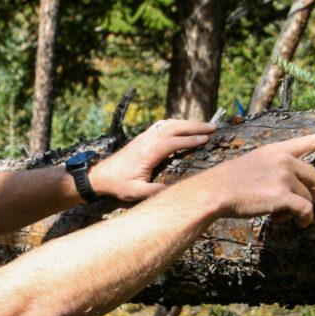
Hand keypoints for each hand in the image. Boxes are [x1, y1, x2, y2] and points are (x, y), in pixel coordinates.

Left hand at [89, 119, 217, 201]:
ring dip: (187, 123)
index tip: (206, 139)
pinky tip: (185, 126)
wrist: (101, 175)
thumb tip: (174, 189)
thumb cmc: (118, 184)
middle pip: (174, 128)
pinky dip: (176, 123)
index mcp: (147, 153)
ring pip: (169, 124)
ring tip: (205, 125)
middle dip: (194, 126)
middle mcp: (146, 141)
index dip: (189, 140)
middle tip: (213, 127)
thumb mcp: (136, 192)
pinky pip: (162, 125)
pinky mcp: (143, 137)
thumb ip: (154, 191)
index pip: (172, 142)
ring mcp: (144, 137)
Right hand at [200, 129, 314, 226]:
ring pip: (308, 197)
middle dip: (310, 193)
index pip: (310, 141)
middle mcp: (284, 160)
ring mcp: (285, 177)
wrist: (216, 191)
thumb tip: (294, 184)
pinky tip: (297, 224)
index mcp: (277, 149)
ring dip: (299, 210)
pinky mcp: (283, 196)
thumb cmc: (230, 181)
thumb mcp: (254, 163)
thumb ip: (276, 167)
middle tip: (296, 205)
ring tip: (281, 214)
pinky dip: (304, 220)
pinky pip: (305, 210)